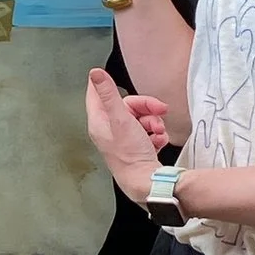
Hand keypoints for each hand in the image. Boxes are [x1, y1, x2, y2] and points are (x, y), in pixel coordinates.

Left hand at [84, 66, 170, 201]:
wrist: (146, 181)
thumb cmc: (130, 154)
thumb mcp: (120, 118)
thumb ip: (109, 94)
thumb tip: (95, 73)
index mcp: (99, 122)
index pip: (96, 95)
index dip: (105, 84)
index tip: (110, 77)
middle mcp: (108, 131)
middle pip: (127, 106)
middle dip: (146, 107)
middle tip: (159, 111)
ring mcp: (122, 140)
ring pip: (140, 119)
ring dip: (154, 122)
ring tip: (159, 131)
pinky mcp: (136, 148)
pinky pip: (147, 133)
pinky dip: (156, 134)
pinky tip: (159, 140)